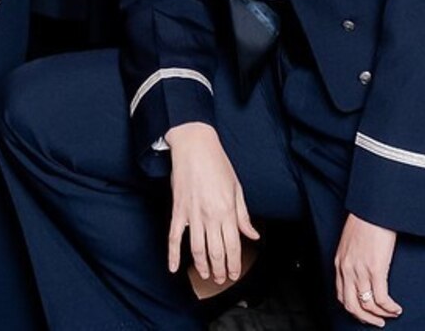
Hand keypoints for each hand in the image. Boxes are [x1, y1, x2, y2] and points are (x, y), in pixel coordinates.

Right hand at [166, 122, 258, 289]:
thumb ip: (243, 215)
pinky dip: (173, 255)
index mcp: (227, 210)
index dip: (234, 263)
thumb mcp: (236, 188)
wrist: (194, 145)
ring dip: (201, 266)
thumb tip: (252, 235)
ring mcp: (192, 214)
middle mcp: (210, 215)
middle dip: (219, 270)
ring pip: (196, 249)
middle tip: (220, 280)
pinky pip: (173, 237)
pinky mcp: (178, 210)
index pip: (233, 245)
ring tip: (205, 275)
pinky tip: (173, 269)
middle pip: (215, 252)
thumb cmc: (217, 164)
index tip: (234, 274)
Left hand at [334, 214, 402, 325]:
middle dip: (365, 318)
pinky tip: (396, 308)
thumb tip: (362, 269)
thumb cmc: (364, 220)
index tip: (363, 312)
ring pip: (367, 305)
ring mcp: (360, 270)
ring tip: (389, 315)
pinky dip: (389, 307)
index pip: (341, 295)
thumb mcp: (351, 241)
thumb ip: (352, 257)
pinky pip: (381, 298)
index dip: (353, 308)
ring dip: (379, 315)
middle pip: (352, 306)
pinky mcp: (376, 269)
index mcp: (340, 263)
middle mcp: (347, 269)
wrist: (372, 207)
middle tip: (376, 322)